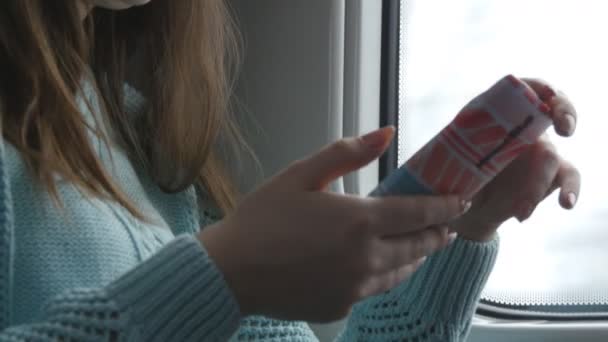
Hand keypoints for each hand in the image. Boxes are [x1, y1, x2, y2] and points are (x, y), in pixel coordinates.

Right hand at [199, 127, 469, 322]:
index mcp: (359, 221)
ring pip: (402, 271)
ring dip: (417, 256)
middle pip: (418, 245)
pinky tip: (381, 266)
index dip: (446, 207)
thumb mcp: (300, 174)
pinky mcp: (342, 306)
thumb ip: (347, 152)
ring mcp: (356, 287)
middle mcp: (366, 258)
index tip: (462, 201)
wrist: (230, 272)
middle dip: (437, 233)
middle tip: (447, 225)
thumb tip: (387, 133)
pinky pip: (376, 288)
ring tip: (423, 246)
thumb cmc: (262, 219)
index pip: (420, 213)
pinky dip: (387, 274)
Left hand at [452, 78, 580, 241]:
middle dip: (563, 113)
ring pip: (551, 156)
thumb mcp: (449, 157)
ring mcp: (541, 151)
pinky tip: (566, 203)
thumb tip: (443, 160)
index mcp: (502, 115)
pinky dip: (571, 190)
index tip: (547, 95)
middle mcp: (526, 128)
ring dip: (537, 183)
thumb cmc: (457, 174)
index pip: (527, 89)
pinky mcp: (552, 175)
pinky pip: (568, 177)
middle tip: (564, 128)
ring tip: (521, 211)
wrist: (468, 207)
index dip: (540, 86)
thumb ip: (452, 150)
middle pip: (552, 111)